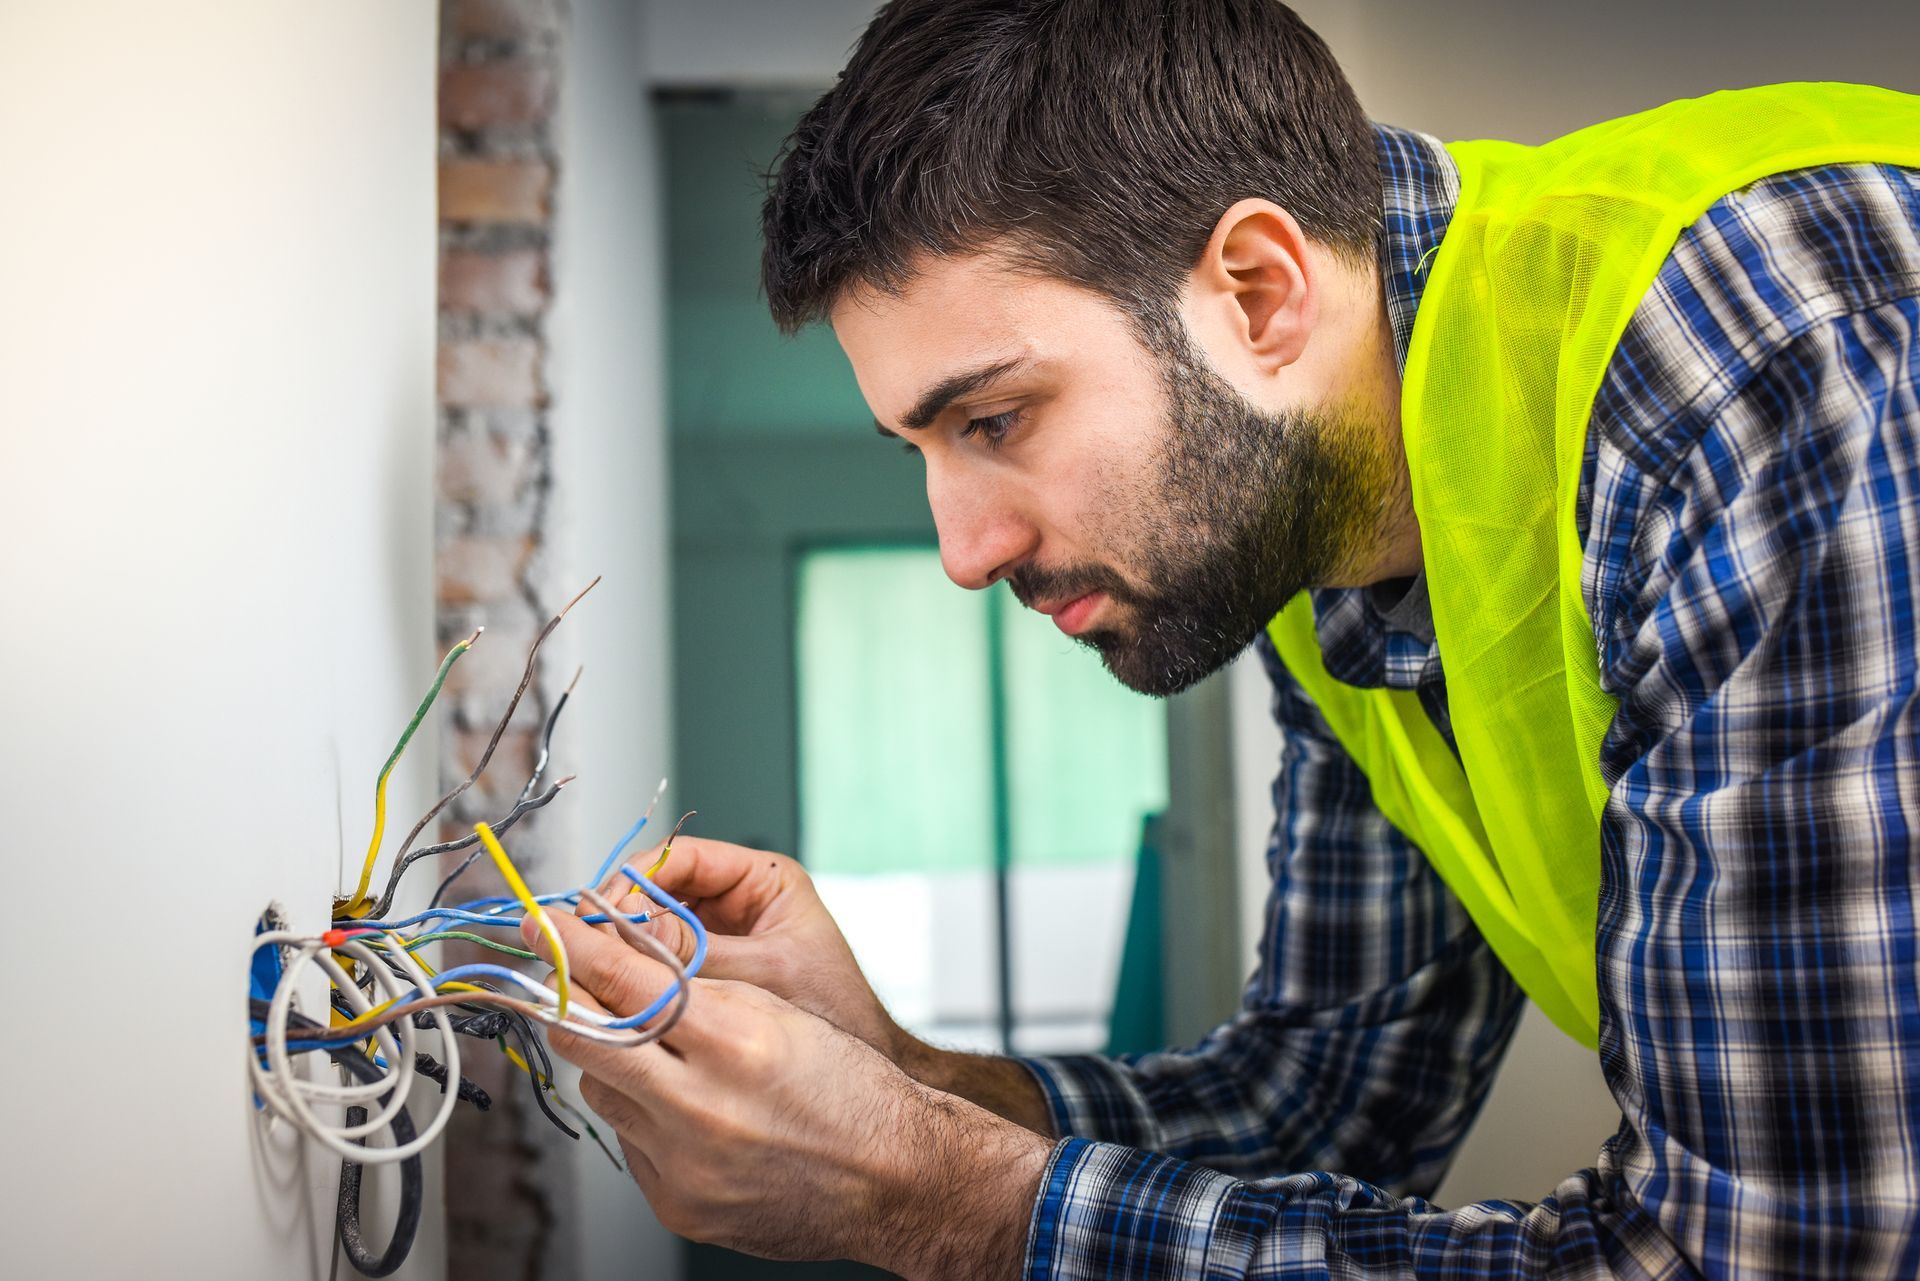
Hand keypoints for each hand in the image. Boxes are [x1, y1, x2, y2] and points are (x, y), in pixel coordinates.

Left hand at [524, 908, 1052, 1276]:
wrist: (895, 1180)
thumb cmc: (850, 1086)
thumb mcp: (779, 1010)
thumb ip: (697, 986)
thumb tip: (617, 959)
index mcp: (736, 1041)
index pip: (627, 980)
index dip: (577, 946)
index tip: (544, 923)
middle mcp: (702, 1106)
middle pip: (590, 1038)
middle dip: (569, 999)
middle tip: (562, 974)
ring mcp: (684, 1163)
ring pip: (604, 1090)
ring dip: (614, 1060)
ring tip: (660, 1051)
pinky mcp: (678, 1204)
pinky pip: (628, 1142)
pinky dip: (642, 1115)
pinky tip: (684, 1107)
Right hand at [598, 837, 907, 1058]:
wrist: (855, 1085)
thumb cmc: (834, 1014)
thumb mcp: (762, 976)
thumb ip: (693, 955)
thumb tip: (617, 937)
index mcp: (761, 879)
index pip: (678, 858)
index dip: (631, 882)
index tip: (598, 912)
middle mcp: (735, 900)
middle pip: (654, 892)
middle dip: (616, 918)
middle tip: (581, 949)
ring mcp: (717, 937)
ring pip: (648, 931)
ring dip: (620, 952)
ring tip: (592, 976)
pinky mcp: (704, 976)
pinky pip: (656, 968)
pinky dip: (633, 981)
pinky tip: (614, 999)